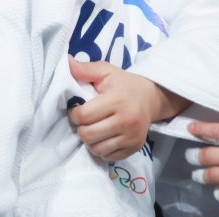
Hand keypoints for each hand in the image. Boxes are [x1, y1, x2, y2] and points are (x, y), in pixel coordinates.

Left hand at [67, 57, 188, 160]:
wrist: (152, 98)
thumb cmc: (125, 84)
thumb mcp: (107, 72)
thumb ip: (86, 69)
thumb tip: (66, 62)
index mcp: (117, 100)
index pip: (84, 116)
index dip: (75, 113)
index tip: (78, 108)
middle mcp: (127, 120)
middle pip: (88, 135)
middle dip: (81, 128)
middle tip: (86, 120)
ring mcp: (132, 136)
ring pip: (96, 149)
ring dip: (90, 140)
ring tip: (95, 128)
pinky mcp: (134, 147)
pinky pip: (107, 157)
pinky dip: (102, 149)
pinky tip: (105, 136)